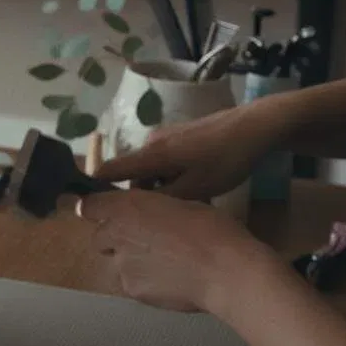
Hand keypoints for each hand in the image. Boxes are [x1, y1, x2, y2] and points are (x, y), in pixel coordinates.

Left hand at [77, 188, 276, 314]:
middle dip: (115, 240)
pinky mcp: (133, 290)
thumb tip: (149, 214)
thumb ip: (153, 209)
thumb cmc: (210, 228)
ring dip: (131, 263)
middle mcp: (116, 235)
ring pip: (117, 264)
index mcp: (127, 207)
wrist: (225, 270)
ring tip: (164, 266)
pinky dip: (145, 282)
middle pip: (99, 239)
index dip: (96, 211)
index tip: (107, 215)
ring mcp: (122, 266)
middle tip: (144, 242)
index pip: (89, 207)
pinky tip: (170, 282)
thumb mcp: (181, 203)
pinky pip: (132, 284)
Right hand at [93, 101, 289, 199]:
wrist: (254, 127)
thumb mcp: (195, 190)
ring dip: (163, 187)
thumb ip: (162, 201)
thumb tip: (135, 211)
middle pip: (134, 175)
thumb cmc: (224, 160)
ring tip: (190, 203)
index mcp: (150, 156)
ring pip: (152, 170)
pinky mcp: (181, 135)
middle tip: (165, 218)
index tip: (90, 209)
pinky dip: (173, 176)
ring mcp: (166, 137)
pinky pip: (165, 161)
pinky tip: (199, 186)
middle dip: (144, 196)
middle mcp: (151, 143)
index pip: (109, 171)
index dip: (95, 189)